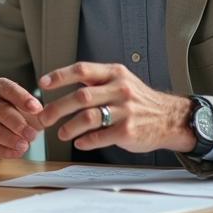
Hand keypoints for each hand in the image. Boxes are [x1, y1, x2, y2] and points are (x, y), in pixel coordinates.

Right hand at [0, 77, 43, 158]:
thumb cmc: (11, 110)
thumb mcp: (24, 106)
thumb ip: (34, 110)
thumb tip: (43, 118)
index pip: (9, 89)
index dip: (23, 98)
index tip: (37, 108)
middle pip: (1, 111)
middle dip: (18, 125)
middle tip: (32, 135)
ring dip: (11, 140)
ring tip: (25, 146)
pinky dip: (2, 151)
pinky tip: (16, 153)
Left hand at [37, 62, 194, 153]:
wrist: (170, 118)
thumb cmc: (139, 100)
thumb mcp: (121, 80)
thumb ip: (96, 80)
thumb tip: (61, 82)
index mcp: (114, 74)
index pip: (82, 70)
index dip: (60, 76)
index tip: (43, 84)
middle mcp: (119, 90)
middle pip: (80, 97)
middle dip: (56, 108)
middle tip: (43, 118)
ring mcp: (124, 111)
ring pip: (87, 118)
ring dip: (69, 127)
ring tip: (61, 133)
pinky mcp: (127, 131)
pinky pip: (99, 136)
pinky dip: (85, 141)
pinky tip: (79, 142)